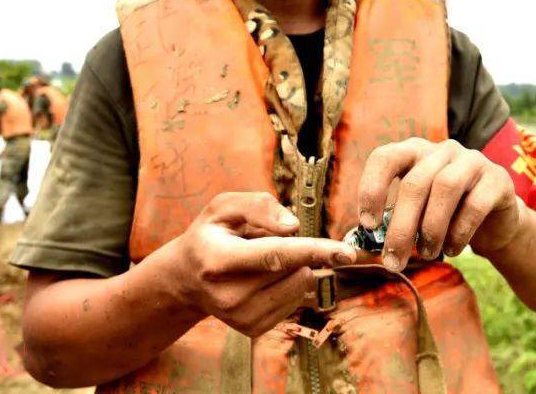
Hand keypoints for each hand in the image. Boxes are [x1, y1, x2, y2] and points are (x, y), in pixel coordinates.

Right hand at [170, 192, 356, 337]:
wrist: (187, 278)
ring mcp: (241, 317)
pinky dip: (288, 283)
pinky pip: (295, 300)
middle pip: (294, 269)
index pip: (276, 256)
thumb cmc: (211, 235)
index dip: (315, 251)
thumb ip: (258, 206)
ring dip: (294, 267)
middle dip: (297, 250)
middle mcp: (230, 296)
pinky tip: (262, 278)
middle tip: (265, 242)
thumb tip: (294, 227)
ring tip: (260, 261)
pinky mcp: (253, 329)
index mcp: (219, 261)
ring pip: (301, 285)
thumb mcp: (224, 207)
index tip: (347, 253)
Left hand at [358, 138, 523, 271]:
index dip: (372, 189)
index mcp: (415, 152)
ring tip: (428, 253)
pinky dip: (459, 232)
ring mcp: (472, 160)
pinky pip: (474, 204)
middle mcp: (443, 150)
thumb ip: (391, 223)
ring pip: (445, 188)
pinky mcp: (497, 179)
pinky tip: (453, 249)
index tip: (367, 224)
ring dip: (431, 228)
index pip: (385, 157)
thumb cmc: (445, 218)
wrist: (495, 223)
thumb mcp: (415, 216)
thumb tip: (359, 248)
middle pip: (415, 183)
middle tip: (394, 260)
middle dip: (401, 227)